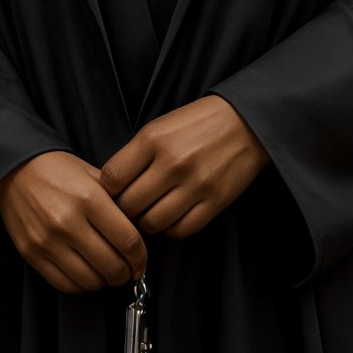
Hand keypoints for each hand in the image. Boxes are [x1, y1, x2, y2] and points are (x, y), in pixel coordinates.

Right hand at [0, 151, 146, 294]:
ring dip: (104, 281)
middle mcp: (68, 222)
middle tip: (127, 269)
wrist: (15, 168)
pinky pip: (64, 284)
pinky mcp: (31, 254)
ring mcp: (48, 241)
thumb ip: (117, 201)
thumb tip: (139, 233)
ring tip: (106, 271)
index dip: (140, 257)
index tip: (141, 261)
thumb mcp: (93, 174)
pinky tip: (85, 272)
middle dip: (125, 272)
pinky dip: (81, 285)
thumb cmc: (57, 169)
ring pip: (90, 280)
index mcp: (89, 198)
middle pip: (111, 265)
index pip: (127, 241)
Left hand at [100, 96, 268, 240]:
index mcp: (153, 138)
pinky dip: (171, 227)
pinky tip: (172, 214)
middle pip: (129, 205)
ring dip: (147, 221)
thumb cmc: (197, 123)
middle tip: (131, 206)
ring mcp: (195, 184)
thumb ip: (135, 155)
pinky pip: (180, 230)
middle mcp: (172, 162)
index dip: (108, 190)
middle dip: (125, 210)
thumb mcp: (160, 126)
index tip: (114, 192)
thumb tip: (112, 188)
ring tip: (152, 211)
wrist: (245, 121)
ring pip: (153, 223)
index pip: (112, 179)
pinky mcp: (215, 202)